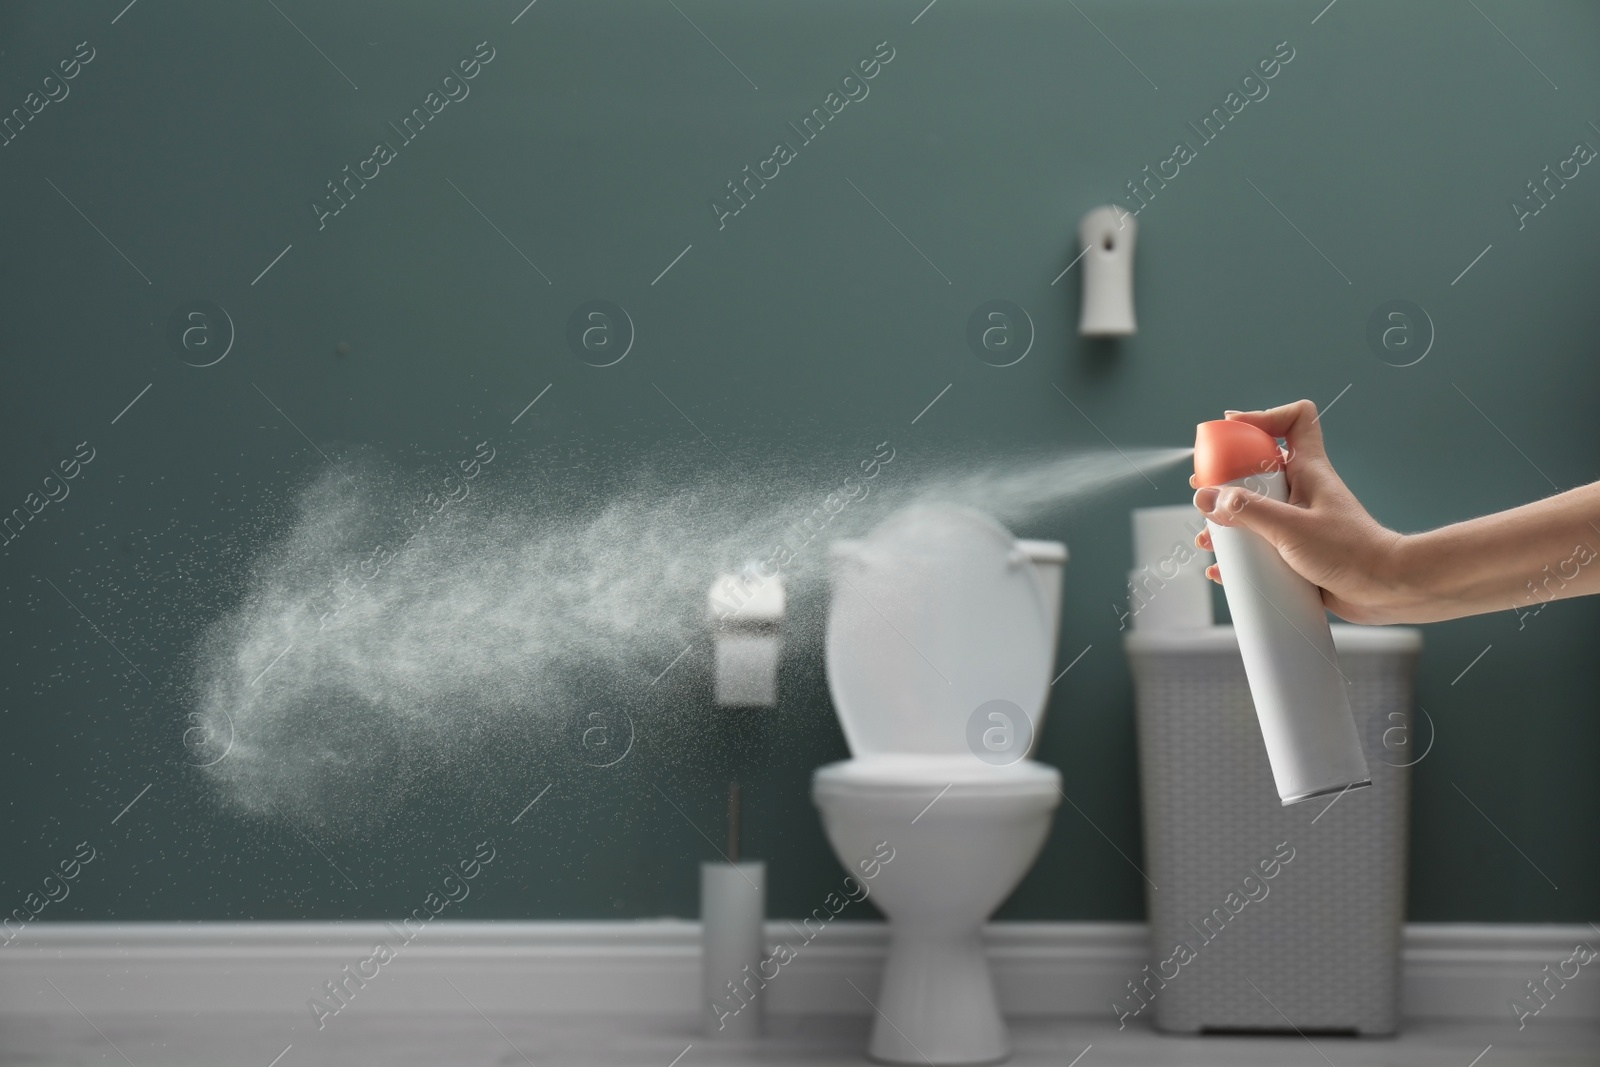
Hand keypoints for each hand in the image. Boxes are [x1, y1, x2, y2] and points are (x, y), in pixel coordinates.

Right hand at [1190, 399, 1415, 623]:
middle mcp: (1303, 491)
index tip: (1232, 429)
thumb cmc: (1352, 552)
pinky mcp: (1297, 551)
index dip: (1263, 417)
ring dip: (1226, 523)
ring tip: (1208, 539)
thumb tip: (1206, 498)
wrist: (1387, 590)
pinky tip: (1223, 570)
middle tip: (1204, 491)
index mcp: (1308, 470)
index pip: (1295, 420)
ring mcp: (1300, 521)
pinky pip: (1260, 546)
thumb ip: (1247, 511)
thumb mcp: (1290, 528)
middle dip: (1226, 480)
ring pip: (1254, 511)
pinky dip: (1239, 556)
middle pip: (1258, 469)